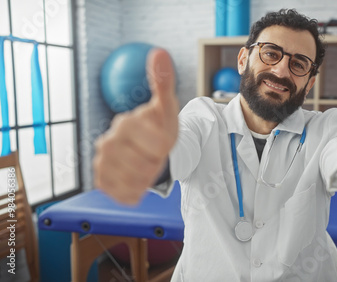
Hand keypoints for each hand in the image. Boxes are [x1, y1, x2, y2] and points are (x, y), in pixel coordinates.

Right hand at [93, 48, 178, 204]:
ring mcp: (102, 162)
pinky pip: (120, 194)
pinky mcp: (101, 180)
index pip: (156, 144)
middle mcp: (108, 142)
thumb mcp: (167, 107)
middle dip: (156, 164)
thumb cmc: (160, 127)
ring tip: (147, 167)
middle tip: (155, 157)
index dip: (165, 148)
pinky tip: (138, 182)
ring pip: (132, 182)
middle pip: (144, 167)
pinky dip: (134, 192)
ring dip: (147, 179)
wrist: (147, 149)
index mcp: (126, 123)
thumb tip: (159, 52)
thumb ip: (163, 82)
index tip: (163, 143)